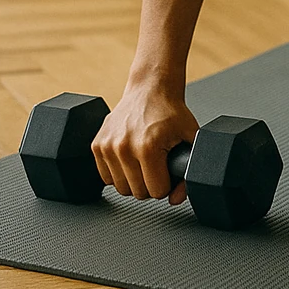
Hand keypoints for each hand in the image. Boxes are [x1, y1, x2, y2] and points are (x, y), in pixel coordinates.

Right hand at [91, 82, 198, 205]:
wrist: (149, 89)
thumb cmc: (170, 112)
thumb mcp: (191, 138)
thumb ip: (188, 172)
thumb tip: (175, 199)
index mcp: (147, 147)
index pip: (156, 192)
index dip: (166, 184)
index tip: (168, 169)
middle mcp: (124, 147)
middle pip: (137, 193)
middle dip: (150, 184)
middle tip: (157, 166)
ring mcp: (107, 146)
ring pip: (121, 188)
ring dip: (133, 180)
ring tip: (143, 162)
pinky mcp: (97, 144)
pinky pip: (106, 178)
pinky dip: (118, 173)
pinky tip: (129, 158)